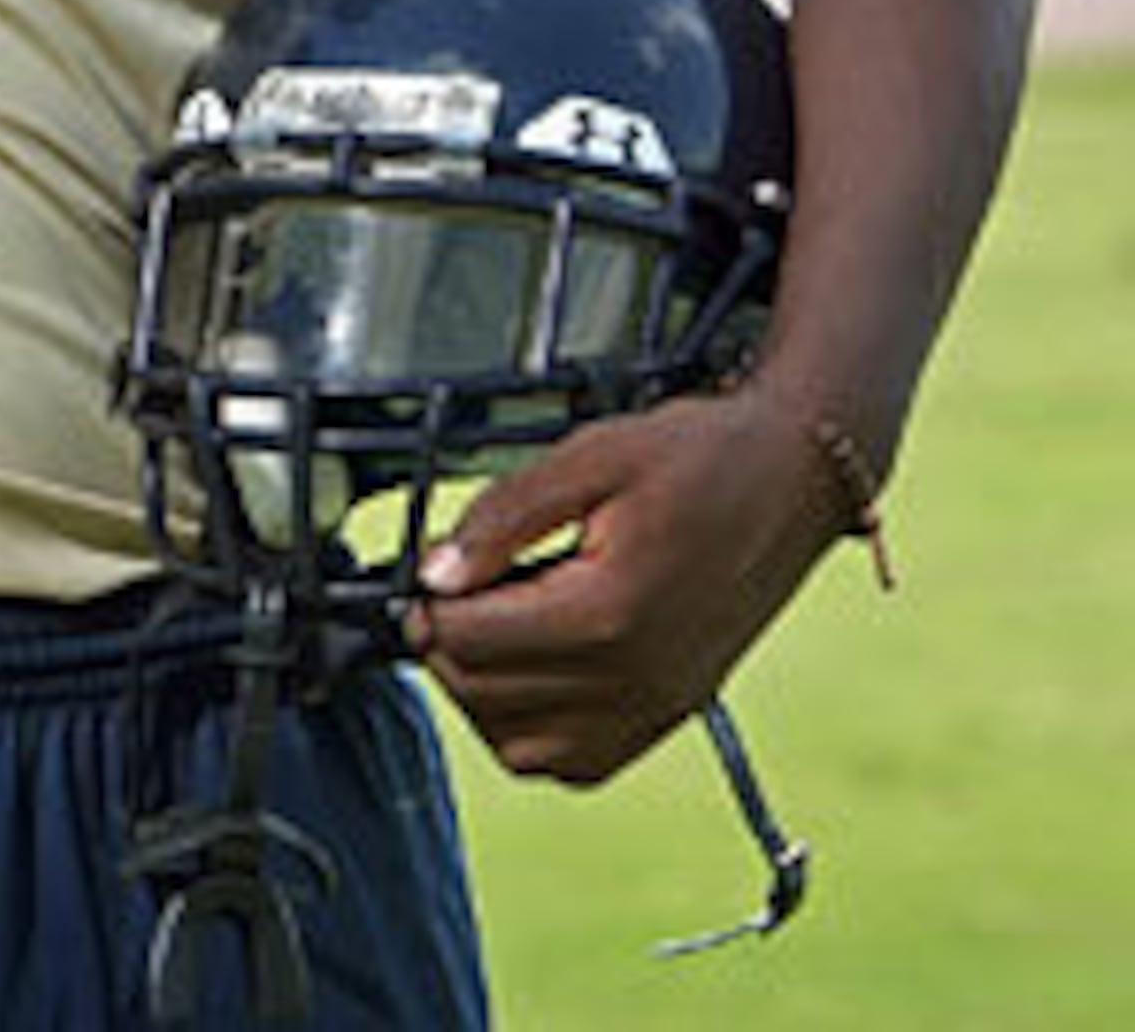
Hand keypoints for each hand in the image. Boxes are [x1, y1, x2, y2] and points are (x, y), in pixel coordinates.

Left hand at [407, 389, 848, 784]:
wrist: (795, 479)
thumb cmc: (700, 458)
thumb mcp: (586, 458)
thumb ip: (500, 519)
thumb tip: (434, 576)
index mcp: (608, 614)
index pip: (466, 642)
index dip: (426, 603)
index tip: (430, 567)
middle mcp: (637, 680)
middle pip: (482, 694)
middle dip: (448, 641)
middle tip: (459, 585)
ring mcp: (659, 707)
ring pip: (519, 746)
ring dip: (483, 691)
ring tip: (498, 621)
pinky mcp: (671, 715)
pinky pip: (575, 763)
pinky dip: (534, 728)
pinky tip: (535, 664)